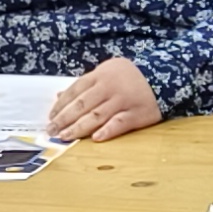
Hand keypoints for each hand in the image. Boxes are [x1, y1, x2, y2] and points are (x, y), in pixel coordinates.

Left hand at [47, 54, 163, 142]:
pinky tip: (95, 138)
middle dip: (64, 119)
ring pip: (97, 116)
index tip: (51, 117)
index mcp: (100, 76)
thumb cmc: (127, 77)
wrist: (162, 76)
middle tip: (51, 131)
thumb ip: (84, 85)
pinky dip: (107, 131)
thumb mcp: (105, 73)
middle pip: (82, 105)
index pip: (75, 91)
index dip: (61, 105)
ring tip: (65, 137)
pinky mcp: (137, 114)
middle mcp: (110, 87)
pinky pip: (119, 123)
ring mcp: (123, 101)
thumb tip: (59, 96)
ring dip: (79, 128)